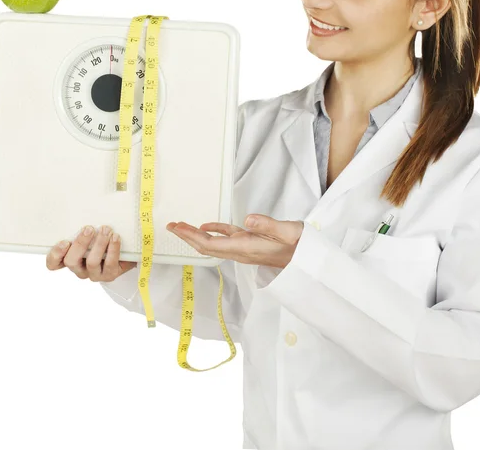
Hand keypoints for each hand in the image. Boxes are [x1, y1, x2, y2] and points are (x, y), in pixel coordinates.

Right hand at [45, 225, 136, 281]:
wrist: (125, 253)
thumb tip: (84, 202)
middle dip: (80, 243)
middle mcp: (79, 269)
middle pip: (71, 261)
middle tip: (89, 228)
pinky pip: (110, 263)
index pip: (53, 263)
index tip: (64, 241)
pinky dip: (113, 249)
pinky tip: (115, 237)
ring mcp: (94, 274)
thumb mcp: (91, 232)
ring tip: (106, 230)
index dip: (55, 254)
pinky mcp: (109, 275)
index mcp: (70, 258)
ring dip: (99, 244)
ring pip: (92, 262)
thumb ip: (83, 226)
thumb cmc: (102, 239)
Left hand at [166, 214, 303, 268]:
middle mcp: (241, 251)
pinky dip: (214, 231)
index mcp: (246, 248)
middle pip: (207, 246)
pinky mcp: (250, 243)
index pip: (211, 244)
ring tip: (181, 226)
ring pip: (214, 243)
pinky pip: (226, 238)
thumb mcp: (288, 231)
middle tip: (170, 226)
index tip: (177, 228)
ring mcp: (244, 248)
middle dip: (187, 237)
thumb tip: (248, 219)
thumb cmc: (300, 246)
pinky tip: (207, 226)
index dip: (191, 237)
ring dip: (196, 235)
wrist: (309, 260)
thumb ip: (268, 224)